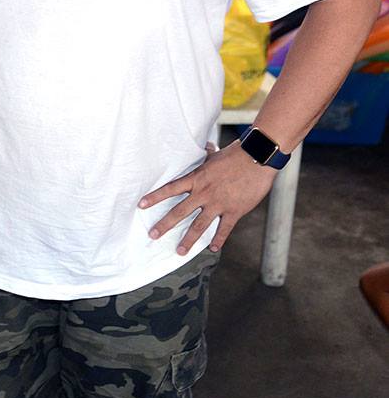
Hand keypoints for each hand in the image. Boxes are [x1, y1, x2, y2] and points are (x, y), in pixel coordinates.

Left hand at [139, 143, 276, 253]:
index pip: (170, 189)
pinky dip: (219, 239)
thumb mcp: (214, 155)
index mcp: (196, 179)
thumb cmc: (235, 154)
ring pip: (199, 225)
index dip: (155, 197)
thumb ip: (206, 155)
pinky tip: (213, 249)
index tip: (141, 205)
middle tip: (153, 235)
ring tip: (180, 251)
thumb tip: (206, 146)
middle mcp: (203, 193)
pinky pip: (224, 229)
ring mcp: (218, 203)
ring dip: (188, 239)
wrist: (257, 158)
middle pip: (179, 211)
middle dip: (165, 225)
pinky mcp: (234, 211)